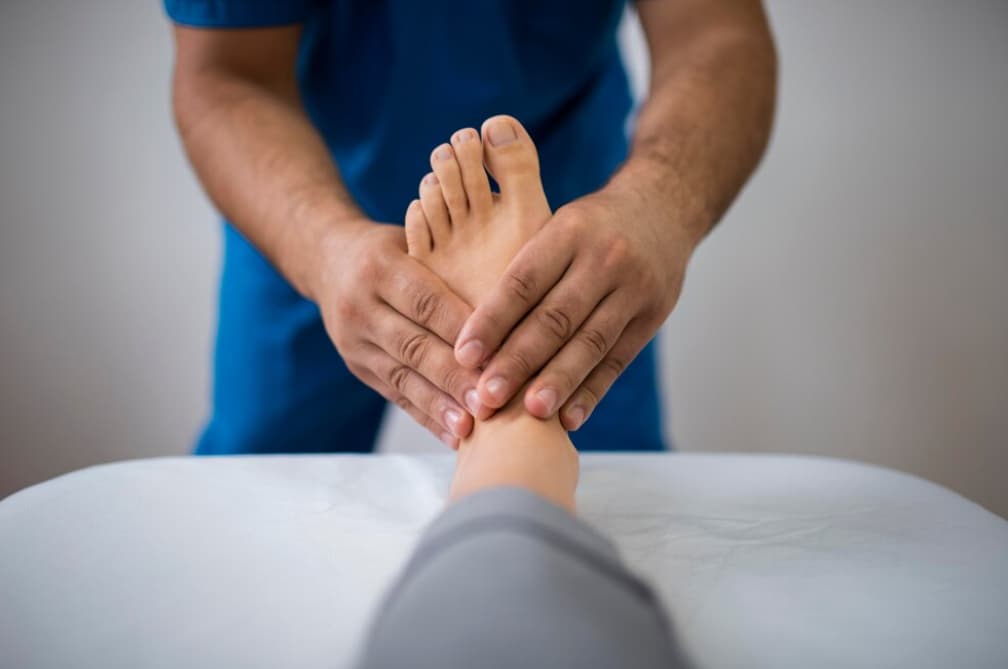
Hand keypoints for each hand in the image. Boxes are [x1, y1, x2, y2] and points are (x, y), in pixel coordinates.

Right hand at [315, 222, 481, 447]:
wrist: (328, 260)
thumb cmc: (392, 247)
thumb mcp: (415, 238)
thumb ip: (452, 260)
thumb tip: (511, 288)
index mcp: (378, 267)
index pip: (425, 301)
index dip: (460, 330)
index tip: (496, 353)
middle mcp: (360, 306)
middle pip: (413, 346)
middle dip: (453, 377)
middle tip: (489, 401)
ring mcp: (354, 342)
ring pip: (402, 377)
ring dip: (440, 406)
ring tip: (472, 428)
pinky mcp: (358, 367)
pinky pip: (396, 396)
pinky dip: (427, 417)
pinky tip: (455, 436)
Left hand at [453, 183, 698, 430]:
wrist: (665, 208)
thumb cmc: (590, 226)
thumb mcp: (557, 223)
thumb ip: (521, 265)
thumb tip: (466, 319)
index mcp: (569, 231)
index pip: (523, 281)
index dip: (491, 320)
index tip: (464, 356)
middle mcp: (604, 259)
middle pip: (556, 318)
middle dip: (519, 361)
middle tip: (488, 397)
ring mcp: (634, 289)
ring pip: (590, 343)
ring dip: (558, 382)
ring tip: (530, 414)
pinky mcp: (652, 317)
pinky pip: (617, 360)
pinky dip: (592, 392)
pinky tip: (569, 419)